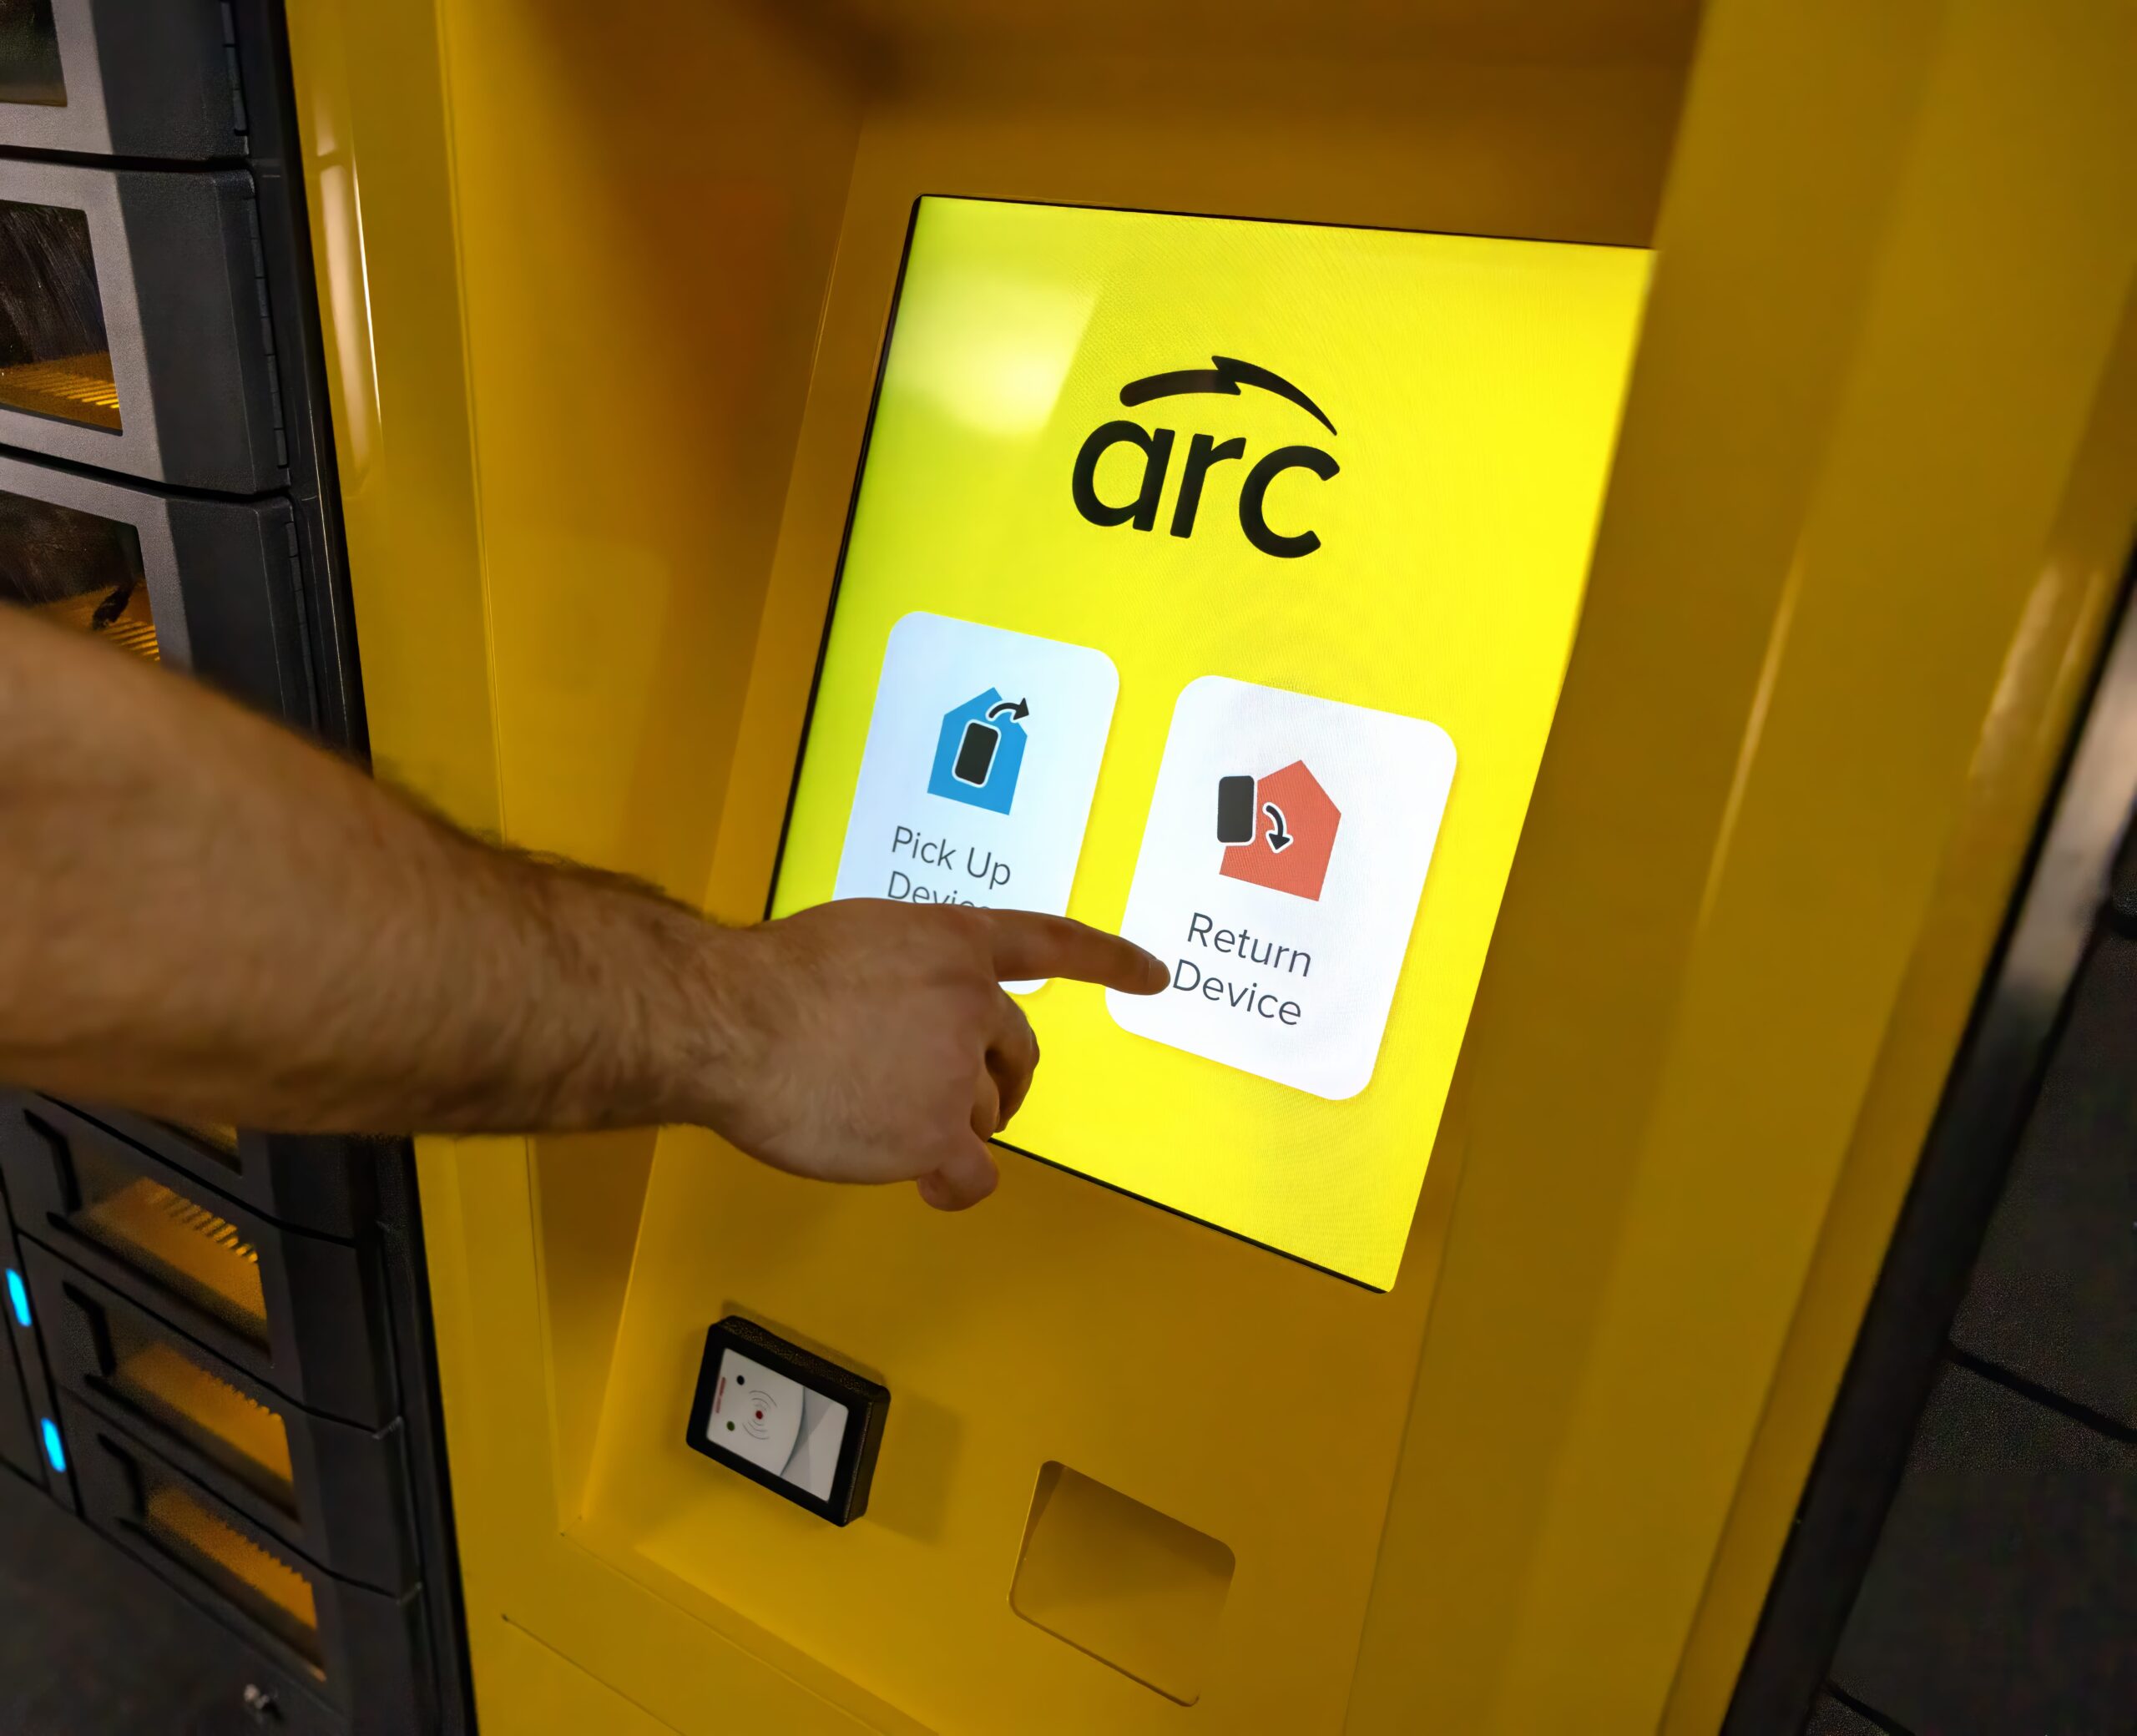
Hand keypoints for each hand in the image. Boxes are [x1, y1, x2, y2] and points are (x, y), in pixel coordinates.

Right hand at [707, 901, 1166, 1210]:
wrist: (730, 1024)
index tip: (1156, 976)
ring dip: (950, 1125)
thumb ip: (900, 970)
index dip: (1111, 961)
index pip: (1052, 945)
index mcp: (951, 941)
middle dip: (997, 1080)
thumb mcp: (854, 939)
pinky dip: (952, 1186)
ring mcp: (957, 1069)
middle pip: (1015, 1051)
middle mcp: (971, 1001)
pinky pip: (971, 1173)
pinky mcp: (936, 1133)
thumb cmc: (767, 981)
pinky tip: (927, 1186)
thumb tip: (897, 1011)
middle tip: (955, 1103)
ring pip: (984, 1113)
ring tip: (881, 1123)